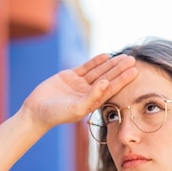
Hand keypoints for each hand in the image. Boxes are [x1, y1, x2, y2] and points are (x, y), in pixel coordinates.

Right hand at [22, 53, 137, 129]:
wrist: (37, 111)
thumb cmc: (57, 114)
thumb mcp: (77, 108)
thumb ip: (92, 97)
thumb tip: (105, 83)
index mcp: (93, 102)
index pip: (111, 89)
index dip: (123, 80)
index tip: (134, 72)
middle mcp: (89, 92)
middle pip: (108, 78)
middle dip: (119, 69)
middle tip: (132, 59)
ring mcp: (80, 84)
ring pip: (98, 71)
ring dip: (110, 64)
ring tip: (123, 56)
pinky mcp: (70, 76)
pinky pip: (86, 67)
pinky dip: (95, 61)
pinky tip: (106, 55)